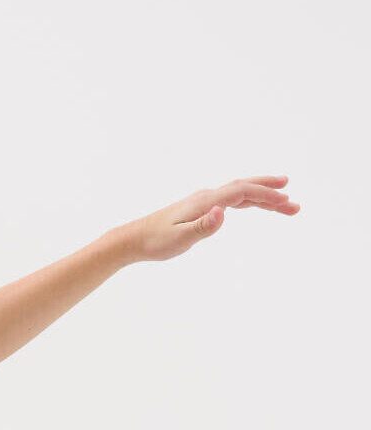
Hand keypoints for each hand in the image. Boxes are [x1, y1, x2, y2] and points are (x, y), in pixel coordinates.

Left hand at [124, 175, 299, 262]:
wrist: (134, 239)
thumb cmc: (156, 241)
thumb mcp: (179, 239)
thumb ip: (203, 227)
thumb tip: (223, 213)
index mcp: (206, 201)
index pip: (242, 192)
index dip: (266, 195)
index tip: (286, 201)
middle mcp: (207, 196)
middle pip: (246, 188)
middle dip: (271, 192)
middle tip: (294, 201)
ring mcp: (205, 201)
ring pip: (240, 194)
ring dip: (263, 197)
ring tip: (285, 202)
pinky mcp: (201, 208)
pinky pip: (231, 200)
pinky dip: (248, 200)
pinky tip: (256, 205)